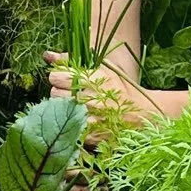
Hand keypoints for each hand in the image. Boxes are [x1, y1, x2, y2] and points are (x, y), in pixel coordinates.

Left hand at [44, 51, 177, 144]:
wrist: (142, 114)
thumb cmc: (119, 88)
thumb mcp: (101, 68)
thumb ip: (71, 60)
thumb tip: (47, 55)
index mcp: (92, 79)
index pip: (57, 76)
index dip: (58, 77)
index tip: (64, 79)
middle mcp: (90, 98)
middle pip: (55, 94)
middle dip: (60, 93)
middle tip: (72, 94)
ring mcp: (90, 118)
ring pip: (60, 112)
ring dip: (64, 109)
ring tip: (77, 107)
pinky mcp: (91, 135)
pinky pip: (70, 127)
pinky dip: (74, 123)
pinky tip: (83, 119)